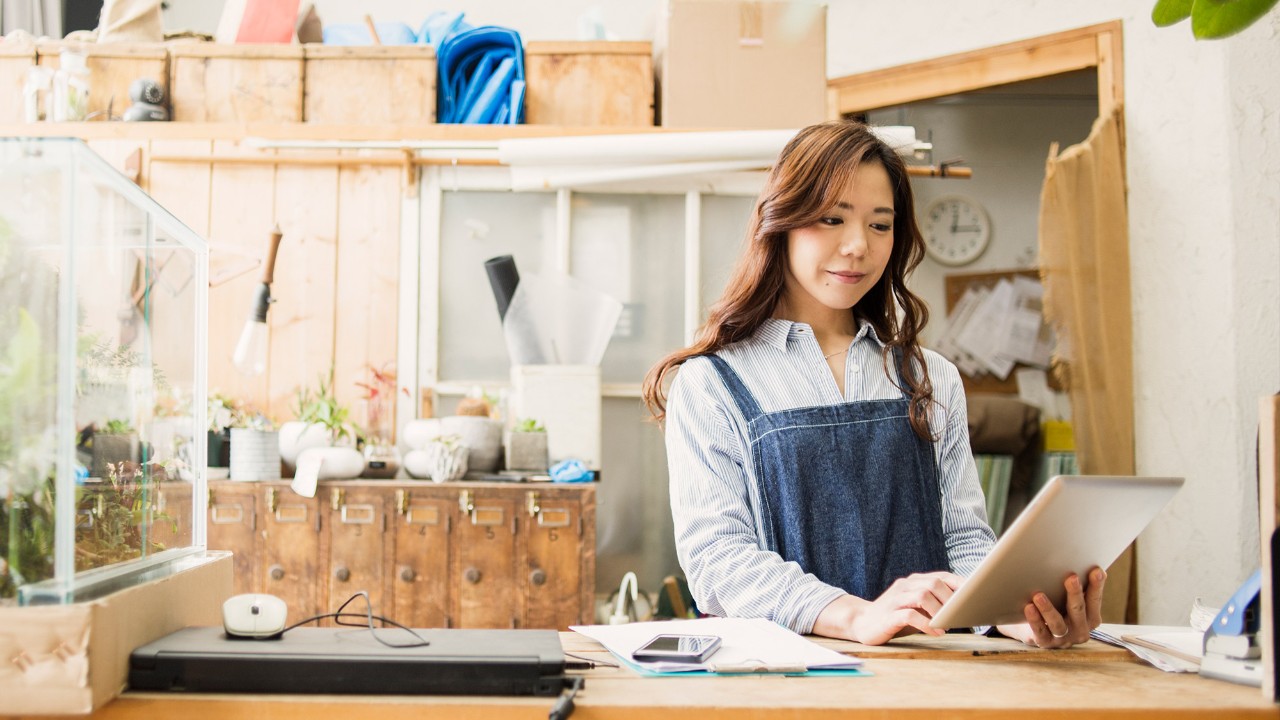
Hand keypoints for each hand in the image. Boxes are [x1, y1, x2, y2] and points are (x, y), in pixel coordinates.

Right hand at [813, 572, 962, 645]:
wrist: (862, 622)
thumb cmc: (894, 616)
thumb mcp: (915, 607)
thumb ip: (932, 604)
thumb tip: (961, 609)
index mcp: (913, 581)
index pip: (941, 576)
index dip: (959, 584)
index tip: (974, 595)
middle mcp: (905, 586)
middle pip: (933, 583)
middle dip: (950, 599)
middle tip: (958, 615)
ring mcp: (896, 599)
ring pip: (922, 596)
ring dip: (939, 611)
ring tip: (947, 625)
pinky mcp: (889, 614)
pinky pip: (910, 615)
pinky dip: (926, 624)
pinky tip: (935, 632)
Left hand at [996, 567, 1105, 647]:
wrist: (1033, 627)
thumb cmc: (1056, 605)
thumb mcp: (1068, 596)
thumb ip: (1077, 583)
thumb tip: (1079, 556)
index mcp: (1091, 618)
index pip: (1095, 600)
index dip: (1096, 586)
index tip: (1096, 570)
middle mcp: (1080, 630)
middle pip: (1079, 611)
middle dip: (1075, 594)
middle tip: (1071, 577)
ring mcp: (1063, 639)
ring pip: (1058, 624)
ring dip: (1049, 609)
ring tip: (1039, 595)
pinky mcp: (1045, 643)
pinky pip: (1040, 632)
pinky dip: (1034, 620)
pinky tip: (1028, 607)